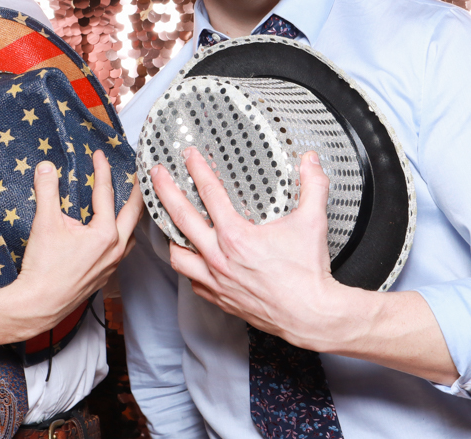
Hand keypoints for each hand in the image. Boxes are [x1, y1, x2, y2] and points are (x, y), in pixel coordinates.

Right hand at [9, 150, 141, 335]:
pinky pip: (123, 250)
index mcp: (106, 234)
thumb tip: (46, 167)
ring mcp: (112, 264)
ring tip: (131, 204)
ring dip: (132, 217)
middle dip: (137, 193)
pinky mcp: (106, 275)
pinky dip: (124, 236)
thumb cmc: (44, 267)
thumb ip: (47, 191)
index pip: (106, 194)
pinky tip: (115, 234)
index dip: (102, 171)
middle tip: (139, 176)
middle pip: (134, 214)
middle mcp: (115, 249)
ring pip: (132, 235)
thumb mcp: (44, 222)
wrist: (38, 304)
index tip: (99, 156)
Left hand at [151, 147, 343, 348]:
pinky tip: (193, 258)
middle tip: (156, 175)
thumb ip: (313, 185)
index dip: (198, 169)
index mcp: (236, 236)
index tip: (189, 155)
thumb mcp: (313, 221)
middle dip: (165, 191)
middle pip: (181, 218)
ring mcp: (216, 281)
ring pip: (177, 255)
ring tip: (169, 222)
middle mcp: (219, 258)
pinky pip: (192, 281)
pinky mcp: (219, 299)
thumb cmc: (308, 273)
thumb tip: (311, 160)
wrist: (311, 315)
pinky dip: (189, 266)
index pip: (210, 194)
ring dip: (170, 236)